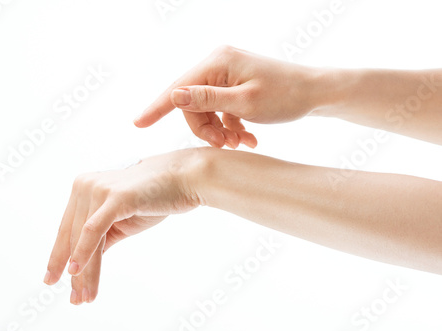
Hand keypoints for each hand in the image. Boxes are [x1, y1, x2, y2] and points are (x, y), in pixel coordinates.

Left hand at [43, 149, 203, 303]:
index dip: (59, 256)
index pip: (67, 228)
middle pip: (71, 236)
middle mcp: (85, 185)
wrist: (183, 178)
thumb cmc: (154, 197)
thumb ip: (101, 237)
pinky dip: (84, 252)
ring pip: (82, 238)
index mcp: (84, 188)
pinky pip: (93, 230)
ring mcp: (98, 189)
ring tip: (83, 296)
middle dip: (73, 271)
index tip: (56, 280)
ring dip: (83, 271)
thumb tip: (83, 263)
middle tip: (74, 299)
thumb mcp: (121, 220)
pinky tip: (77, 272)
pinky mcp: (114, 197)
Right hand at [134, 45, 321, 148]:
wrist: (316, 93)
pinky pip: (222, 110)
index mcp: (218, 62)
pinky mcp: (236, 86)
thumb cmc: (285, 96)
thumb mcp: (245, 102)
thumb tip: (173, 96)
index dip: (157, 108)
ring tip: (241, 144)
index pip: (178, 88)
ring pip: (207, 111)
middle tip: (226, 146)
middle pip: (193, 104)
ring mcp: (227, 75)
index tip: (137, 124)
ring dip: (220, 131)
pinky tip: (247, 138)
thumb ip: (207, 99)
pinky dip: (231, 127)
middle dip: (206, 129)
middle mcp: (219, 64)